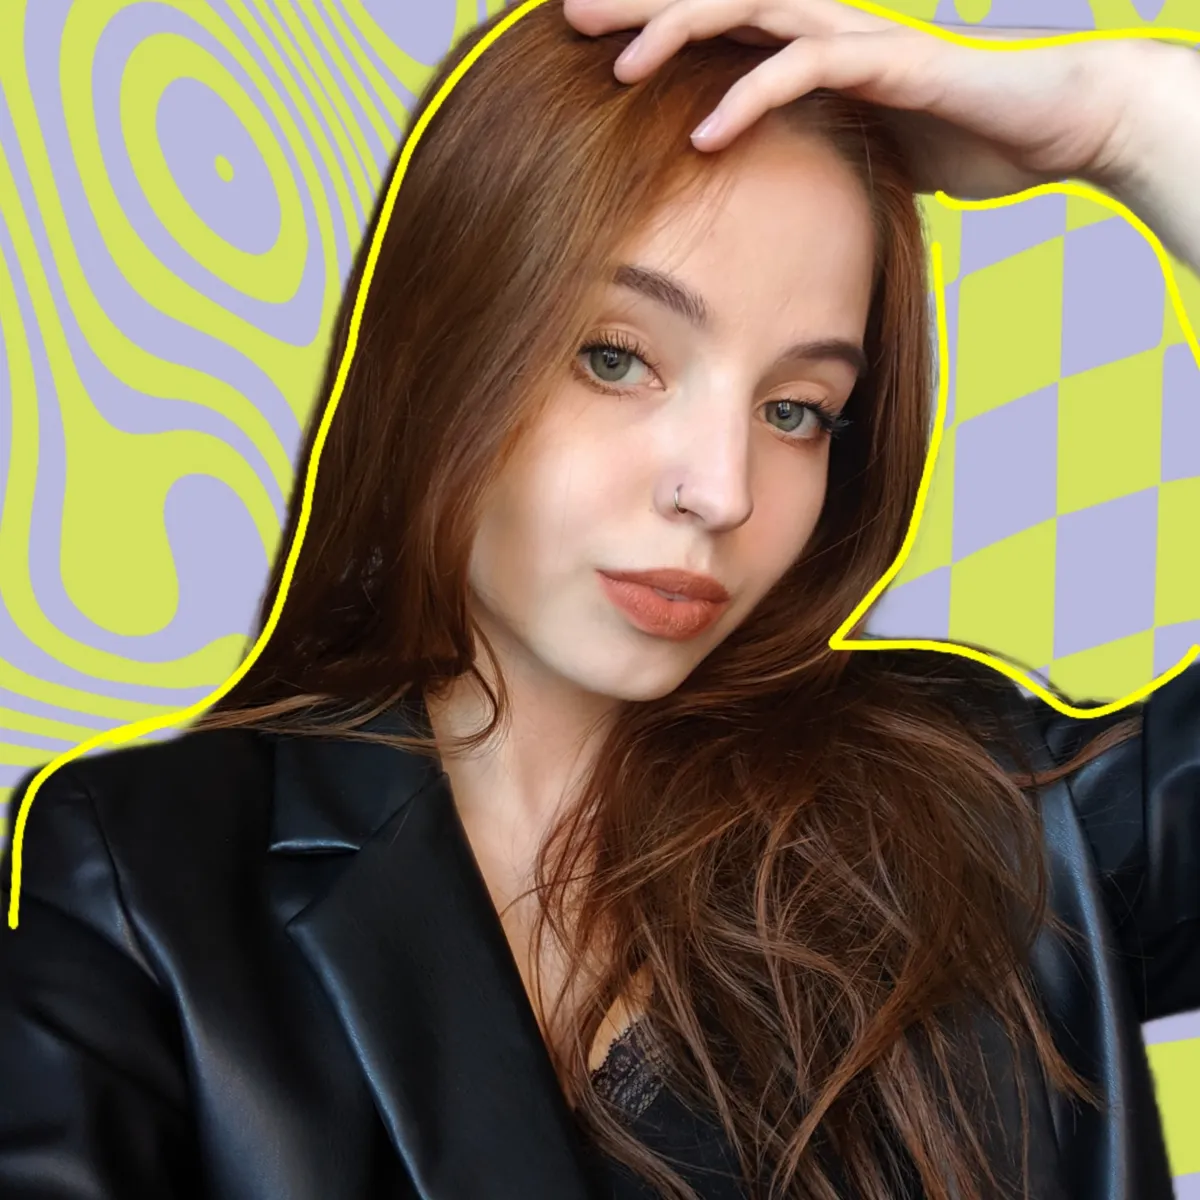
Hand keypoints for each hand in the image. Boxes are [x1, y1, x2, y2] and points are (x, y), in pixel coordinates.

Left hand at [562, 0, 1179, 200]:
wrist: (1054, 121)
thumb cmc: (959, 136)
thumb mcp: (862, 150)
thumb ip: (811, 152)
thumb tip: (768, 191)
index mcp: (811, 41)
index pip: (717, 16)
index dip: (653, 19)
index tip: (588, 38)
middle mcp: (825, 25)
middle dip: (640, 2)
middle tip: (569, 15)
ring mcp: (857, 38)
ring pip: (751, 11)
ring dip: (679, 33)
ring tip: (618, 67)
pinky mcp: (891, 64)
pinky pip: (806, 70)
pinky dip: (751, 99)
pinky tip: (705, 133)